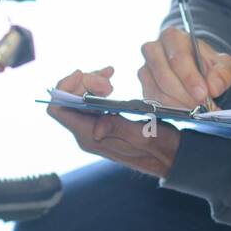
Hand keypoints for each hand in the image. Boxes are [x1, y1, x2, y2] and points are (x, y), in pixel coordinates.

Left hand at [47, 68, 180, 177]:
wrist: (171, 156)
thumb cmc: (161, 148)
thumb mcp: (144, 136)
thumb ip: (118, 129)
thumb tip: (95, 128)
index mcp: (91, 137)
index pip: (59, 110)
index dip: (63, 88)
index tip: (83, 73)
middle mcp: (87, 134)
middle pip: (68, 100)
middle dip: (84, 82)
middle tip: (109, 78)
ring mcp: (92, 129)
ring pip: (78, 98)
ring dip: (91, 82)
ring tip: (110, 76)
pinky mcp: (101, 124)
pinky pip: (89, 102)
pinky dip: (96, 88)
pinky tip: (110, 80)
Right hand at [139, 27, 230, 108]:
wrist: (196, 69)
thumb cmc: (207, 63)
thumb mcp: (223, 64)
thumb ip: (222, 74)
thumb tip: (214, 87)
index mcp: (173, 37)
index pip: (178, 58)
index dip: (190, 78)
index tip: (203, 94)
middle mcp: (154, 50)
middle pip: (164, 76)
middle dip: (184, 95)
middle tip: (201, 106)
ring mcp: (145, 69)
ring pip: (157, 91)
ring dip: (178, 105)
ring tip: (196, 111)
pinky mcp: (144, 86)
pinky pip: (153, 102)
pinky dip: (170, 110)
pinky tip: (185, 112)